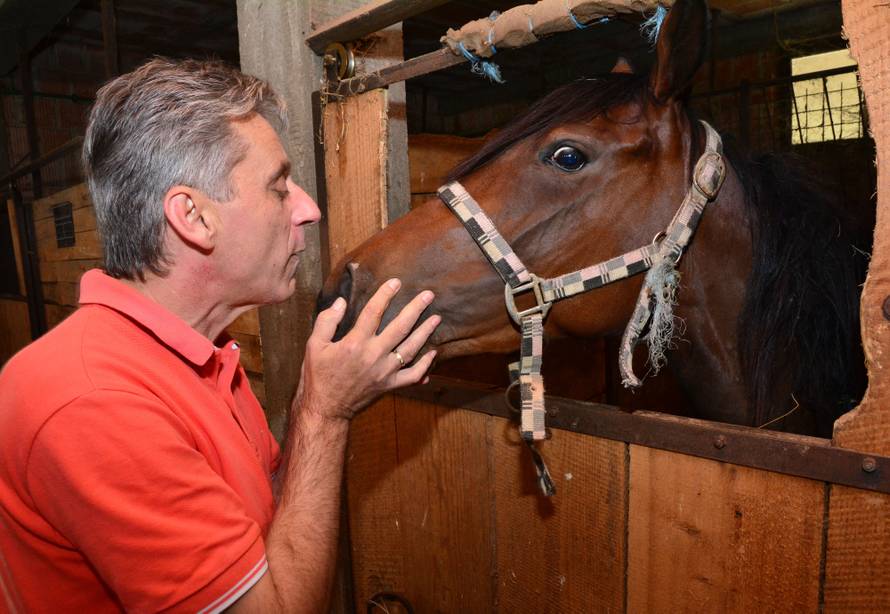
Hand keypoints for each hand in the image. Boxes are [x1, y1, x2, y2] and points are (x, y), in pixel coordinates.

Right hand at [296, 278, 438, 421]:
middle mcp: (374, 356)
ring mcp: (385, 372)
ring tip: (436, 318)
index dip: (385, 295)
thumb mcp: (314, 346)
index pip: (374, 312)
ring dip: (425, 332)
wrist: (326, 409)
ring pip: (411, 349)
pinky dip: (426, 365)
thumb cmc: (318, 376)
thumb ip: (327, 321)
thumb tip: (341, 301)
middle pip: (400, 327)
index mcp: (355, 343)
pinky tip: (433, 353)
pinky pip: (413, 375)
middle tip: (429, 295)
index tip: (396, 282)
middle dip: (416, 309)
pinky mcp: (390, 385)